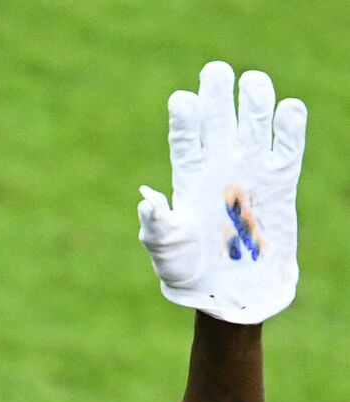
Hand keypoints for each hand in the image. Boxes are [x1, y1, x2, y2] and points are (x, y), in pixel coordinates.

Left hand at [138, 60, 306, 323]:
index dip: (185, 116)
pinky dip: (289, 125)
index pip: (186, 135)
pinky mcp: (279, 182)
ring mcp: (250, 170)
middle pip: (219, 116)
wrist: (228, 294)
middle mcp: (218, 166)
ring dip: (254, 98)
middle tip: (217, 72)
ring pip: (254, 120)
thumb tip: (146, 199)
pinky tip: (286, 111)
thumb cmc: (188, 272)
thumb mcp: (165, 250)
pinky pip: (287, 146)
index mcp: (187, 176)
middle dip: (218, 91)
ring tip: (253, 85)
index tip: (183, 101)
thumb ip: (156, 225)